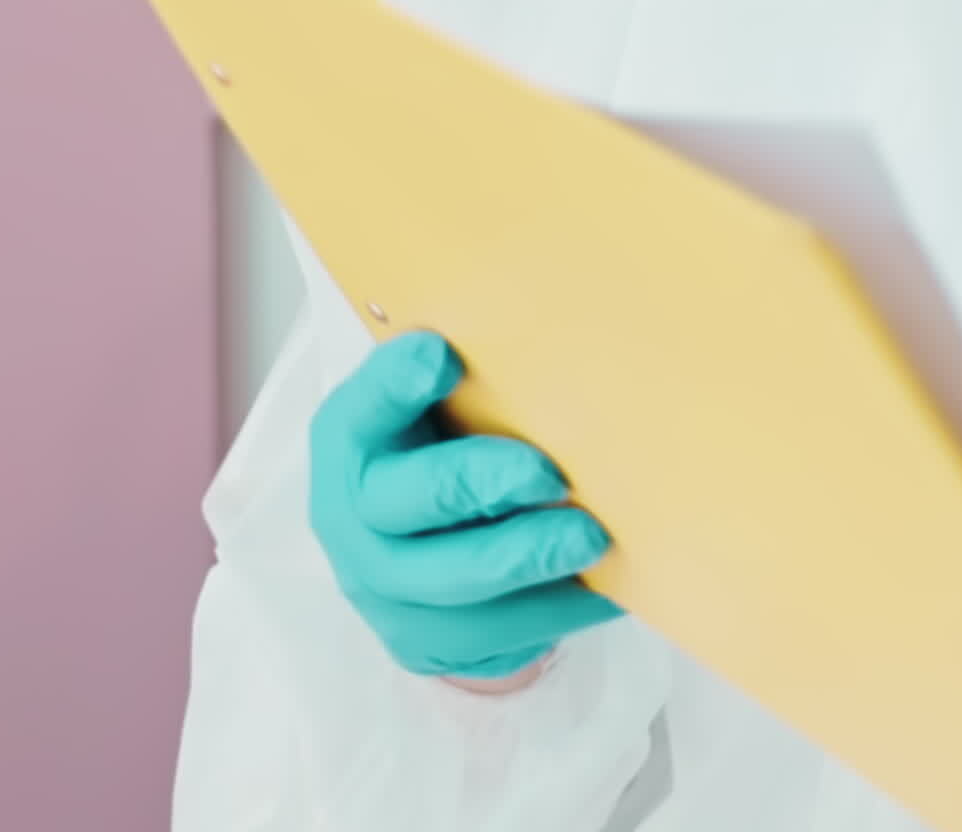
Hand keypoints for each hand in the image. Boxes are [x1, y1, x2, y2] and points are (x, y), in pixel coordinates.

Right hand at [306, 330, 621, 681]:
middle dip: (480, 486)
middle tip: (550, 475)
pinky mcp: (427, 641)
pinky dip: (557, 607)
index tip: (440, 355)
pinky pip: (494, 634)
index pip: (362, 408)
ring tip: (591, 538)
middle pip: (406, 502)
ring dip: (525, 560)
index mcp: (353, 440)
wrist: (427, 543)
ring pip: (450, 583)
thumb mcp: (449, 401)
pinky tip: (609, 584)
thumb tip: (563, 319)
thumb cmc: (453, 445)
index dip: (394, 386)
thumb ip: (480, 373)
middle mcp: (353, 516)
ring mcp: (385, 588)